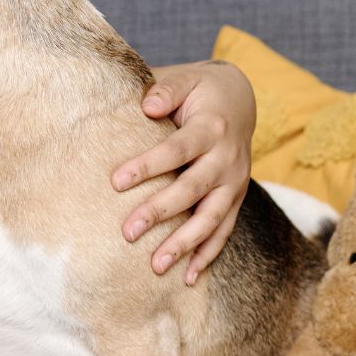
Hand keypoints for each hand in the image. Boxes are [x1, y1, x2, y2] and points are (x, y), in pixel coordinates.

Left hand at [112, 60, 256, 284]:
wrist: (240, 99)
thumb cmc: (201, 90)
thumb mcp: (187, 78)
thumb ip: (166, 89)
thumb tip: (147, 105)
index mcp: (211, 127)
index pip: (176, 150)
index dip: (147, 166)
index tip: (116, 181)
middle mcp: (227, 158)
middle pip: (192, 189)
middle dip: (160, 212)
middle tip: (127, 231)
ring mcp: (235, 182)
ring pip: (211, 218)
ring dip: (185, 244)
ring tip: (156, 266)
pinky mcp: (236, 198)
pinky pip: (224, 230)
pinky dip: (208, 254)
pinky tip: (188, 277)